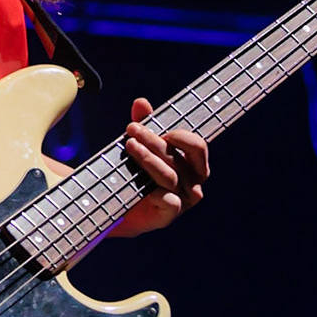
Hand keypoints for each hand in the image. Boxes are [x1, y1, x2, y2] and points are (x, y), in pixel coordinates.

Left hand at [113, 97, 209, 237]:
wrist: (118, 206)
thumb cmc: (136, 172)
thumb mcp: (140, 145)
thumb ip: (143, 124)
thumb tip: (141, 102)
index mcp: (194, 165)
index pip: (198, 147)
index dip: (181, 136)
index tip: (159, 129)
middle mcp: (194, 183)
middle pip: (178, 157)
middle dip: (153, 140)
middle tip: (131, 129)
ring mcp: (183, 201)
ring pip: (169, 175)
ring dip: (148, 158)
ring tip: (129, 146)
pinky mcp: (170, 215)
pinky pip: (167, 199)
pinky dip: (153, 189)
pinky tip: (137, 182)